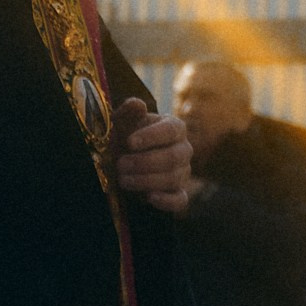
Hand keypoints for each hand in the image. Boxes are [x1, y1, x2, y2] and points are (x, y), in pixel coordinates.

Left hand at [112, 100, 191, 214]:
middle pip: (173, 157)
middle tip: (120, 164)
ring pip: (173, 178)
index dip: (151, 137)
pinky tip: (149, 198)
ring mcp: (183, 173)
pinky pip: (180, 200)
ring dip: (146, 181)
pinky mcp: (179, 193)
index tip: (130, 142)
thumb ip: (129, 112)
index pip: (171, 131)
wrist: (126, 158)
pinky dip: (166, 201)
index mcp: (175, 128)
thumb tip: (138, 104)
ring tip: (123, 179)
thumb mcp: (123, 122)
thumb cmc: (126, 136)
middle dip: (144, 162)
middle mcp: (184, 149)